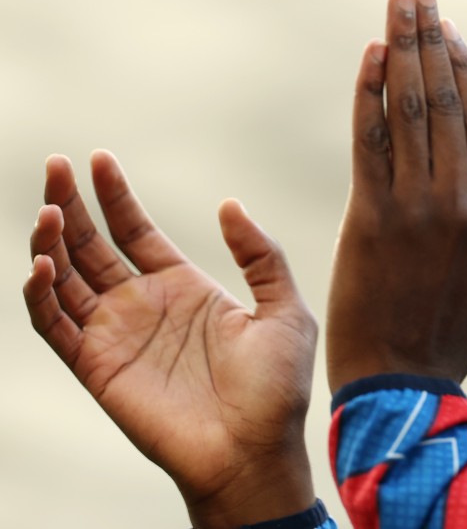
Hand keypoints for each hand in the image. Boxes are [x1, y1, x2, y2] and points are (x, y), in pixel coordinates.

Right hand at [23, 151, 318, 528]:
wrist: (256, 451)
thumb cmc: (277, 388)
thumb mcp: (284, 310)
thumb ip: (260, 256)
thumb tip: (231, 204)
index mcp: (184, 287)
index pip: (136, 230)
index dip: (114, 196)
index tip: (97, 158)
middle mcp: (143, 306)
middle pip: (93, 245)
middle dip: (72, 204)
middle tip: (55, 165)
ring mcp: (116, 335)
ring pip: (66, 279)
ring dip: (50, 242)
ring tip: (49, 210)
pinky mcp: (97, 367)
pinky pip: (54, 326)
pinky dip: (40, 294)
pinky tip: (42, 262)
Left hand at [326, 0, 466, 389]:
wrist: (401, 383)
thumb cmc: (459, 335)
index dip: (463, 67)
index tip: (448, 28)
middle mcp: (461, 199)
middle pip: (446, 98)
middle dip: (432, 36)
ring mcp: (416, 206)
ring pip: (411, 107)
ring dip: (401, 46)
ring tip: (398, 1)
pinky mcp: (370, 216)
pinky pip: (370, 139)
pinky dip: (368, 91)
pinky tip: (369, 54)